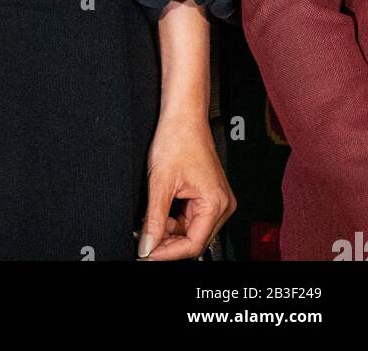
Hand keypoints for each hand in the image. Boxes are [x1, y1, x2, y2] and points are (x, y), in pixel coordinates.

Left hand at [137, 116, 235, 260]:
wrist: (183, 115)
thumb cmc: (178, 137)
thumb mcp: (160, 183)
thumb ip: (154, 219)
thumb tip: (148, 245)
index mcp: (216, 204)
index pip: (193, 244)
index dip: (168, 252)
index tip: (148, 253)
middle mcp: (222, 205)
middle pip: (193, 238)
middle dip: (168, 241)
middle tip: (145, 239)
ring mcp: (216, 199)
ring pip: (190, 229)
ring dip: (169, 228)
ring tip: (150, 219)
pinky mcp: (208, 194)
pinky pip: (191, 216)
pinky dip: (174, 217)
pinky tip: (160, 210)